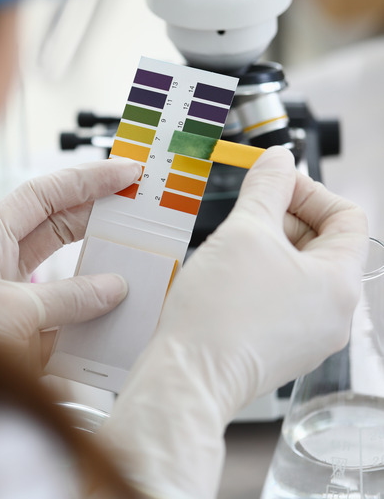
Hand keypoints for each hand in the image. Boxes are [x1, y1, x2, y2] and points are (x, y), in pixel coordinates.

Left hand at [0, 160, 141, 367]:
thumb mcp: (10, 311)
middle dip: (98, 218)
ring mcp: (16, 308)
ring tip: (142, 262)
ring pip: (68, 281)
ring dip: (103, 276)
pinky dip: (97, 325)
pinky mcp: (27, 346)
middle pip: (57, 230)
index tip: (124, 172)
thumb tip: (115, 287)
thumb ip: (66, 298)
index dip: (82, 181)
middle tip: (141, 209)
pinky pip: (69, 328)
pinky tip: (124, 320)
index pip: (38, 198)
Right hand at [101, 147, 368, 497]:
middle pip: (322, 245)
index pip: (347, 216)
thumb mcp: (244, 231)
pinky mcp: (279, 350)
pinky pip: (279, 302)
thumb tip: (279, 159)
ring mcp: (308, 337)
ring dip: (267, 250)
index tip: (273, 184)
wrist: (188, 376)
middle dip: (283, 220)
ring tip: (229, 248)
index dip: (308, 191)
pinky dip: (257, 281)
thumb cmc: (218, 315)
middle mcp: (334, 315)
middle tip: (245, 213)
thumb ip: (267, 187)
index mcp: (340, 283)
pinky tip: (224, 279)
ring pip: (297, 274)